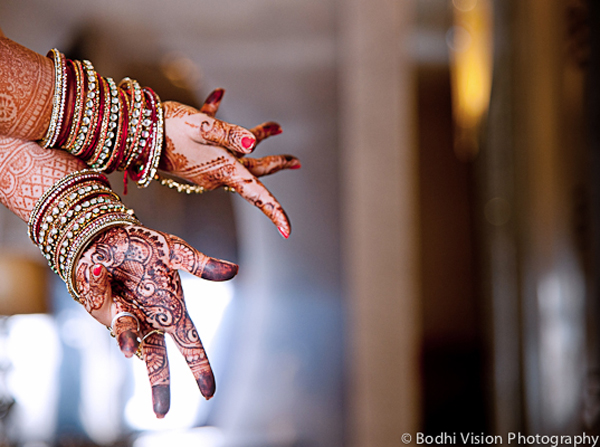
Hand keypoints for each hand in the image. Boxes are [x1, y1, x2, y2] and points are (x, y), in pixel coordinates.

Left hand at [75, 225, 237, 417]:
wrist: (105, 237)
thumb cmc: (144, 247)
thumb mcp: (174, 250)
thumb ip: (200, 263)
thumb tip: (234, 271)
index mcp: (173, 310)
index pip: (190, 343)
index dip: (199, 368)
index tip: (209, 393)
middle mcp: (150, 320)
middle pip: (158, 358)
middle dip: (160, 385)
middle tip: (162, 414)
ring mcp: (125, 315)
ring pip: (129, 338)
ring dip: (130, 340)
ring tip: (130, 348)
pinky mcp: (100, 306)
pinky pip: (102, 303)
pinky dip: (100, 290)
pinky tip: (97, 272)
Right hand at [159, 89, 300, 238]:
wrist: (131, 132)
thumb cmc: (164, 129)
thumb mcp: (199, 126)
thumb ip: (228, 133)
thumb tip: (253, 141)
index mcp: (223, 170)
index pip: (256, 193)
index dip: (274, 211)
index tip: (288, 230)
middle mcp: (218, 172)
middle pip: (255, 170)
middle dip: (276, 163)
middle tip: (296, 161)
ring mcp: (207, 163)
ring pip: (239, 152)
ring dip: (257, 137)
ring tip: (276, 126)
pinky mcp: (194, 151)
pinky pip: (214, 135)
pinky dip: (222, 119)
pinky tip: (219, 95)